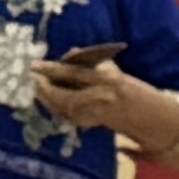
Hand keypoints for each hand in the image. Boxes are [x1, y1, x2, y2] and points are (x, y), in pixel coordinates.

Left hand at [28, 50, 151, 145]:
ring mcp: (95, 115)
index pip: (74, 73)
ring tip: (38, 88)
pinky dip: (54, 108)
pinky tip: (48, 100)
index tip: (34, 65)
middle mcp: (101, 99)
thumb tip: (69, 53)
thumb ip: (89, 62)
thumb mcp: (111, 69)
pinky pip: (66, 117)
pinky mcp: (89, 125)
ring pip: (62, 109)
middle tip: (34, 80)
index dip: (52, 69)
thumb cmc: (125, 86)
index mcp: (107, 80)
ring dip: (46, 99)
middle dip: (45, 89)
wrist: (144, 115)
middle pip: (64, 97)